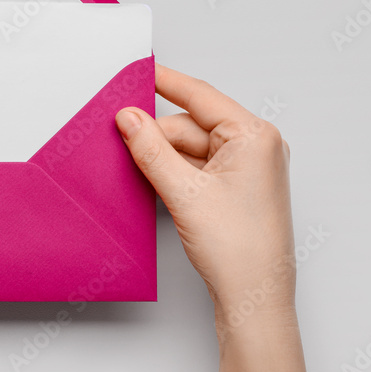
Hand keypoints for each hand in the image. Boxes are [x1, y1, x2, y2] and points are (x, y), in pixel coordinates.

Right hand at [116, 64, 325, 371]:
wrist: (254, 300)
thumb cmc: (239, 251)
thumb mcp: (184, 193)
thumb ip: (151, 150)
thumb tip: (128, 118)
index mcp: (254, 136)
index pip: (199, 96)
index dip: (164, 82)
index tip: (137, 71)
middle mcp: (255, 147)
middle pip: (189, 126)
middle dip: (154, 135)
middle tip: (115, 138)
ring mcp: (246, 169)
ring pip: (190, 149)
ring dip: (161, 158)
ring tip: (132, 169)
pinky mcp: (235, 190)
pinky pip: (196, 168)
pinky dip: (172, 173)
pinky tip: (151, 183)